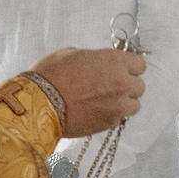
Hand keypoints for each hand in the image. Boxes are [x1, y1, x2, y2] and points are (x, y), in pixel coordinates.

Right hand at [30, 47, 145, 137]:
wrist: (38, 105)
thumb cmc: (51, 75)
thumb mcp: (72, 54)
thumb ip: (94, 58)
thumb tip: (98, 64)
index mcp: (114, 62)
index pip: (139, 64)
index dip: (129, 66)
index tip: (120, 69)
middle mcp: (122, 84)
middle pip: (139, 86)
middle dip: (127, 85)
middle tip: (111, 85)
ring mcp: (118, 106)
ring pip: (134, 105)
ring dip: (124, 102)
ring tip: (106, 101)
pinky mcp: (109, 124)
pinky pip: (120, 118)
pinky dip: (113, 114)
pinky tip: (97, 111)